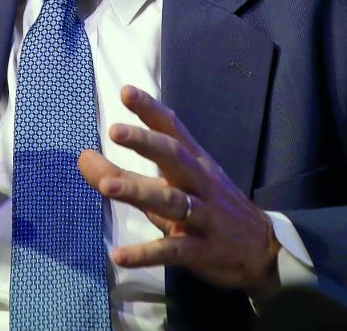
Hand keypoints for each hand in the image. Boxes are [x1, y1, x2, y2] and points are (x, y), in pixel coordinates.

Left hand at [78, 85, 280, 296]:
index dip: (151, 110)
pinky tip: (119, 256)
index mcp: (195, 163)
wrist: (264, 251)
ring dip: (138, 191)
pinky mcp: (203, 250)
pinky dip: (146, 254)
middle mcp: (201, 184)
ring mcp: (205, 217)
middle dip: (146, 142)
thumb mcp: (173, 188)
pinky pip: (172, 250)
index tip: (126, 91)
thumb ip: (129, 174)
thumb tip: (83, 157)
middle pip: (175, 157)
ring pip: (171, 200)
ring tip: (106, 186)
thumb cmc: (211, 209)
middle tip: (114, 130)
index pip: (173, 130)